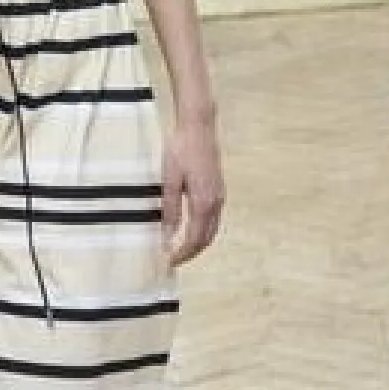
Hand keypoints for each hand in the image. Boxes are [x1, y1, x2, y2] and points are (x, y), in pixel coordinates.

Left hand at [161, 119, 224, 268]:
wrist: (198, 127)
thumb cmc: (180, 149)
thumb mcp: (169, 179)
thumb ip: (170, 209)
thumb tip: (168, 236)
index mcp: (204, 202)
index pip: (195, 238)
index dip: (183, 253)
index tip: (168, 262)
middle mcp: (216, 202)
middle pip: (207, 238)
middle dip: (191, 252)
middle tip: (172, 260)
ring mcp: (220, 196)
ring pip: (211, 229)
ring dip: (197, 242)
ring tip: (179, 249)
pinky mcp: (218, 189)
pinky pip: (212, 218)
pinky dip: (202, 230)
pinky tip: (189, 229)